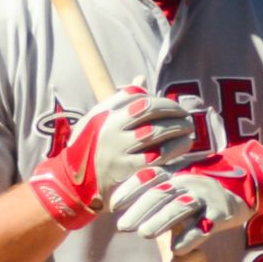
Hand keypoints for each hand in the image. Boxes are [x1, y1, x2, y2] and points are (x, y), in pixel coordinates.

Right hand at [29, 86, 193, 230]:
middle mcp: (110, 128)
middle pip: (149, 109)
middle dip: (173, 111)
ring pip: (155, 133)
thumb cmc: (91, 147)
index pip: (138, 96)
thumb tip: (142, 78)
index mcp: (104, 113)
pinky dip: (173, 152)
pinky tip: (182, 150)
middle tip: (187, 117)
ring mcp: (117, 149)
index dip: (161, 100)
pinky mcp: (125, 170)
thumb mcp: (99, 120)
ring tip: (189, 133)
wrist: (73, 183)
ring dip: (177, 131)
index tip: (175, 107)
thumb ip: (121, 99)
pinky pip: (155, 158)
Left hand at [111, 140, 262, 252]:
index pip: (149, 176)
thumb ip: (155, 200)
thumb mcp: (179, 187)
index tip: (113, 205)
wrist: (245, 183)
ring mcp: (205, 196)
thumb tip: (126, 216)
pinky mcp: (220, 213)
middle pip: (161, 193)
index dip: (130, 189)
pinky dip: (190, 237)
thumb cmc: (201, 191)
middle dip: (140, 209)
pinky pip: (204, 226)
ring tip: (144, 234)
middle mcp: (188, 181)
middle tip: (122, 226)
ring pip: (180, 207)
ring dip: (160, 220)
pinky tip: (176, 247)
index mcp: (174, 172)